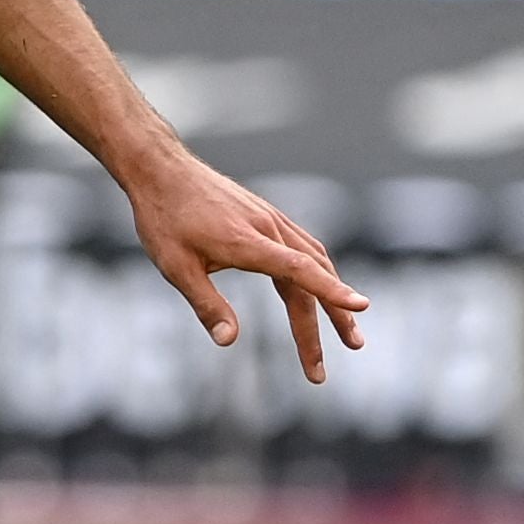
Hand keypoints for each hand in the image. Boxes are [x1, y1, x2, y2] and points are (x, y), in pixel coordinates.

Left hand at [122, 156, 368, 382]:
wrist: (161, 170)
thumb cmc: (164, 219)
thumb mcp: (176, 268)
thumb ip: (206, 304)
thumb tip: (229, 342)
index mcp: (247, 243)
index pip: (300, 270)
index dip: (332, 291)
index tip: (362, 307)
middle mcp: (268, 229)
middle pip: (311, 277)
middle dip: (332, 318)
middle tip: (349, 352)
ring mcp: (271, 220)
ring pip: (314, 261)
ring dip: (333, 295)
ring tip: (348, 329)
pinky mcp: (267, 217)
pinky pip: (304, 247)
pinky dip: (319, 272)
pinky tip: (320, 289)